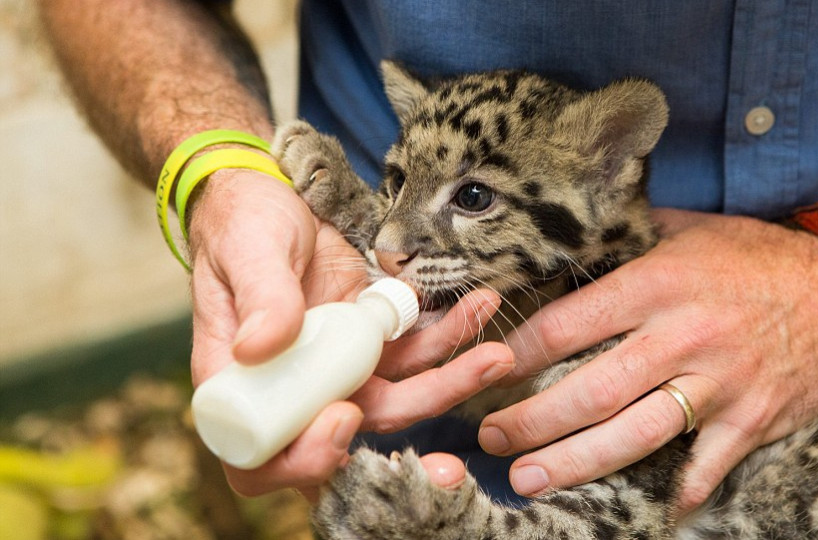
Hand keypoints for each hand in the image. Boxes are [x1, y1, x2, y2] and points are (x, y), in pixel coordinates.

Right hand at [187, 169, 511, 498]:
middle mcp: (295, 389)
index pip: (262, 460)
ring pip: (399, 396)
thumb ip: (259, 297)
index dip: (304, 460)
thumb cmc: (240, 223)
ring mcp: (339, 369)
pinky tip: (477, 306)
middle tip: (459, 427)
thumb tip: (258, 349)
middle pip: (350, 434)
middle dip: (411, 436)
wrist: (272, 193)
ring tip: (496, 353)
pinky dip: (449, 335)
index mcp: (242, 387)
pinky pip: (415, 351)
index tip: (344, 416)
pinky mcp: (373, 340)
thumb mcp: (245, 251)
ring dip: (451, 380)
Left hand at [477, 208, 817, 510]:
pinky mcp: (753, 417)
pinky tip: (648, 509)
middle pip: (592, 389)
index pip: (569, 323)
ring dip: (576, 462)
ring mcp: (720, 382)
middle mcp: (683, 335)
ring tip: (529, 479)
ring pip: (635, 433)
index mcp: (657, 284)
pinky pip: (708, 464)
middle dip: (532, 420)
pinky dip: (679, 490)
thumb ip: (626, 237)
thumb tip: (567, 238)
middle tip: (490, 439)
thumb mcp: (687, 230)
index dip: (521, 352)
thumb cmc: (755, 255)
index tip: (488, 371)